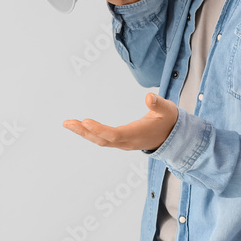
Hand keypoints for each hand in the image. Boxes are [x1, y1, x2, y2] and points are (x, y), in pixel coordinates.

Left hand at [63, 92, 177, 151]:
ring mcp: (123, 143)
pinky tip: (80, 126)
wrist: (173, 136)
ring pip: (100, 140)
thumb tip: (148, 96)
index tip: (84, 121)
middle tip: (67, 123)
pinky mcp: (121, 141)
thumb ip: (158, 104)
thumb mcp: (167, 110)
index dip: (99, 129)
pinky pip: (103, 139)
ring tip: (68, 123)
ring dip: (83, 132)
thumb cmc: (168, 120)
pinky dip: (90, 133)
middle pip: (102, 140)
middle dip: (84, 132)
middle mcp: (127, 142)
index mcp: (137, 135)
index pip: (114, 135)